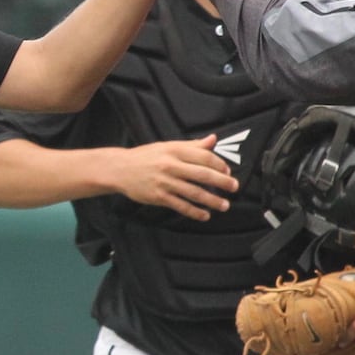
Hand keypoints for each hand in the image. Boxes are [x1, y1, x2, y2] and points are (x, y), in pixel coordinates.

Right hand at [108, 135, 237, 221]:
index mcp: (175, 150)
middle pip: (203, 174)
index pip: (204, 157)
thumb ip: (192, 145)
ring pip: (194, 192)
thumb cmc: (145, 156)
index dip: (219, 164)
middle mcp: (171, 165)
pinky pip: (181, 206)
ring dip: (212, 200)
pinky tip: (204, 215)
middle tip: (234, 188)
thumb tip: (213, 139)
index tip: (228, 171)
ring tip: (224, 205)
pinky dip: (194, 212)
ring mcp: (165, 182)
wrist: (120, 169)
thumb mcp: (168, 146)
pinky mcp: (159, 196)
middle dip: (222, 182)